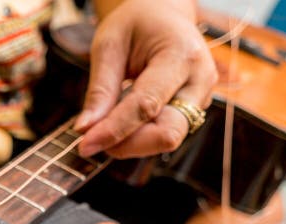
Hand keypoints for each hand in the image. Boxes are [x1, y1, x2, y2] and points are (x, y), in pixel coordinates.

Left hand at [75, 0, 217, 158]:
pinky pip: (163, 134)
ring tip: (104, 122)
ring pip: (166, 139)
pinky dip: (137, 135)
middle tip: (91, 138)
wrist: (163, 16)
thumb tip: (85, 129)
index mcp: (181, 54)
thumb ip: (100, 89)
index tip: (84, 145)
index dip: (114, 130)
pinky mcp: (193, 110)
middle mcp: (200, 80)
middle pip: (167, 133)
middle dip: (126, 144)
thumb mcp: (109, 45)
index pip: (147, 105)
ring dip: (129, 142)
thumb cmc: (136, 25)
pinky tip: (120, 118)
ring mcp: (201, 98)